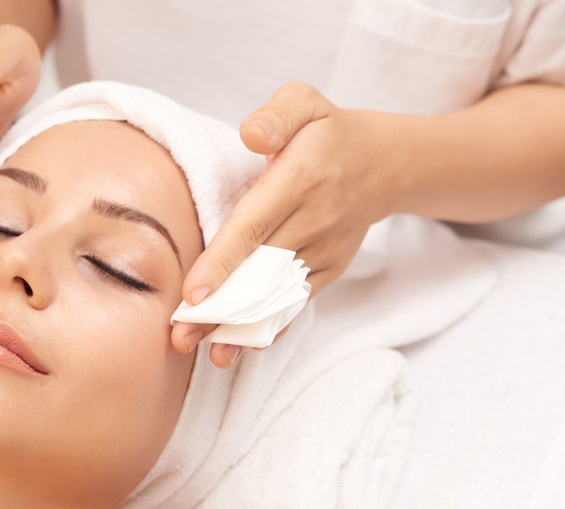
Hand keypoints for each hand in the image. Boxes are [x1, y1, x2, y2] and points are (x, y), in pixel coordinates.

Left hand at [171, 82, 405, 366]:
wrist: (385, 165)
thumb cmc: (328, 132)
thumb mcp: (305, 102)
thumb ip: (277, 114)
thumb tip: (250, 133)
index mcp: (300, 178)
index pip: (254, 225)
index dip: (223, 261)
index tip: (194, 294)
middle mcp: (314, 220)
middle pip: (258, 270)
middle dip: (220, 306)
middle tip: (180, 335)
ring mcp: (324, 250)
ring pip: (276, 294)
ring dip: (241, 326)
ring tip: (207, 351)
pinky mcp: (328, 269)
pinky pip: (295, 301)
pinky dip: (268, 326)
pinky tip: (239, 346)